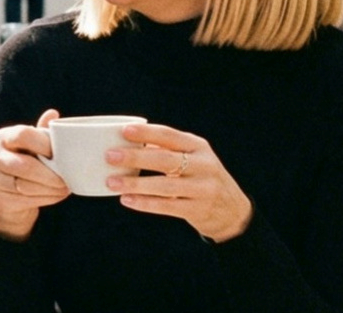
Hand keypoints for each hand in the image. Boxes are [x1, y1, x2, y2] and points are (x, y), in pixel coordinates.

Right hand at [0, 109, 68, 240]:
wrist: (9, 196)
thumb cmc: (26, 163)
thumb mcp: (33, 146)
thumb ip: (42, 132)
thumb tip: (52, 113)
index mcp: (3, 136)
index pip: (22, 135)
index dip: (44, 144)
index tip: (60, 154)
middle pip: (25, 165)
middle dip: (51, 175)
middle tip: (67, 180)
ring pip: (27, 186)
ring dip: (51, 189)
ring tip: (64, 188)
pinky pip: (26, 200)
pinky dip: (46, 198)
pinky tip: (54, 195)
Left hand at [105, 123, 252, 241]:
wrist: (232, 210)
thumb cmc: (200, 176)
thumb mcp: (192, 157)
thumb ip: (166, 148)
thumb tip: (126, 141)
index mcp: (198, 146)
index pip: (169, 135)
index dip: (146, 132)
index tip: (123, 131)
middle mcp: (203, 165)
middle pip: (165, 159)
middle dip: (135, 157)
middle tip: (110, 156)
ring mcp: (203, 189)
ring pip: (164, 185)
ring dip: (135, 183)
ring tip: (111, 182)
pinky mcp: (198, 210)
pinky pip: (167, 206)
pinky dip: (145, 203)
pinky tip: (126, 200)